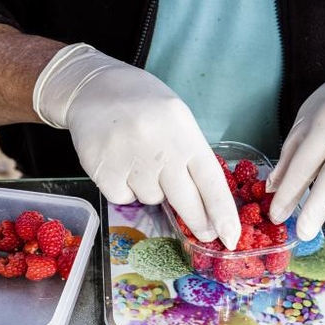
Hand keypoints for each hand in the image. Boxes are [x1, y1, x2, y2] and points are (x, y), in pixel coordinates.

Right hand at [33, 43, 239, 249]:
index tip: (231, 236)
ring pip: (152, 200)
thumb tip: (206, 205)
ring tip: (141, 161)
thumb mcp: (178, 120)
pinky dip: (125, 189)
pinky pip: (124, 198)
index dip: (223, 212)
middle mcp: (158, 148)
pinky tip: (121, 164)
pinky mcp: (102, 170)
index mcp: (183, 132)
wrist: (93, 88)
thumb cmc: (144, 105)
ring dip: (152, 190)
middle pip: (186, 201)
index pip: (210, 181)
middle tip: (205, 234)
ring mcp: (128, 160)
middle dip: (198, 222)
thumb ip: (190, 155)